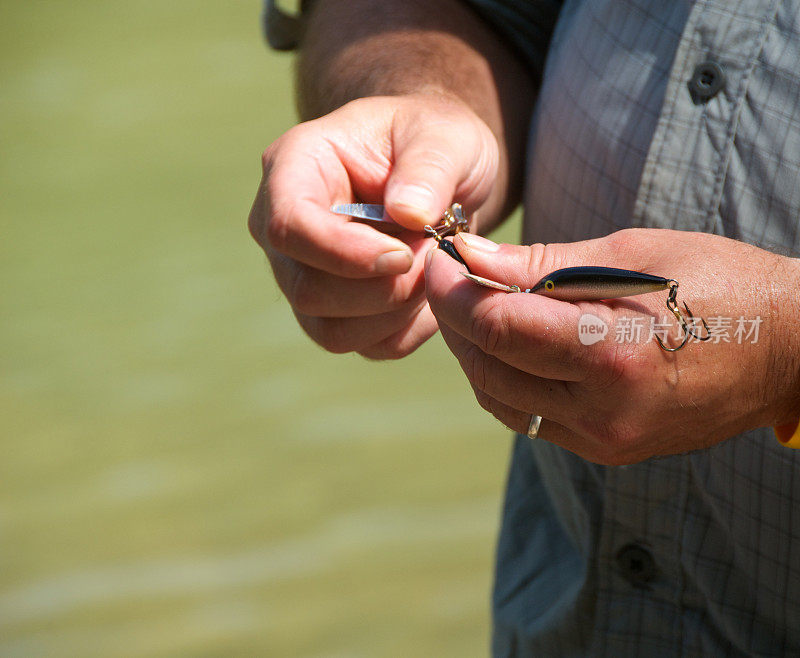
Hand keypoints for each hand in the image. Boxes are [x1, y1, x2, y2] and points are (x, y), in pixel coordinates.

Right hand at [248, 94, 498, 358]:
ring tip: (436, 268)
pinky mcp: (337, 314)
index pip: (287, 225)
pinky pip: (367, 346)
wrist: (445, 176)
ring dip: (397, 311)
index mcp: (295, 168)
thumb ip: (429, 167)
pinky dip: (409, 328)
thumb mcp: (446, 135)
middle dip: (383, 287)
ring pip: (332, 330)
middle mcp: (287, 230)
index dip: (343, 251)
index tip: (405, 255)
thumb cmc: (435, 143)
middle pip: (307, 289)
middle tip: (438, 252)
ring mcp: (305, 277)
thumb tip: (408, 213)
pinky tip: (433, 291)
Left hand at [424, 228, 799, 463]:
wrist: (787, 351)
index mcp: (614, 351)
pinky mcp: (607, 449)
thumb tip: (471, 256)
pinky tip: (507, 345)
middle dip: (454, 317)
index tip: (439, 257)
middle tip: (449, 276)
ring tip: (474, 307)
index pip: (497, 327)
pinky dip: (503, 379)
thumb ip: (543, 263)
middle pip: (488, 365)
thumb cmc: (720, 284)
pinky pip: (528, 418)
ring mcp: (605, 438)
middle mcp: (604, 409)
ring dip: (473, 351)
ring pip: (498, 399)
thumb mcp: (632, 254)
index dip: (453, 290)